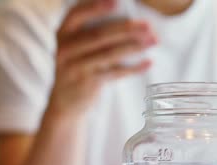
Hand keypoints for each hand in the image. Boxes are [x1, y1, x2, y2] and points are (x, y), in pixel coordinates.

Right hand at [47, 0, 155, 118]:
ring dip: (134, 46)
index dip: (96, 7)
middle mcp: (66, 48)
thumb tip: (131, 22)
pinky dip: (133, 68)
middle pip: (99, 35)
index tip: (116, 2)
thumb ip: (94, 33)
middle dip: (126, 29)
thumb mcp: (77, 48)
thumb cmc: (79, 67)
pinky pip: (115, 72)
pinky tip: (148, 62)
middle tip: (148, 26)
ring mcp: (76, 67)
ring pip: (109, 54)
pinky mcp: (88, 83)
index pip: (77, 14)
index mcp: (64, 33)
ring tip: (153, 41)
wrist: (65, 102)